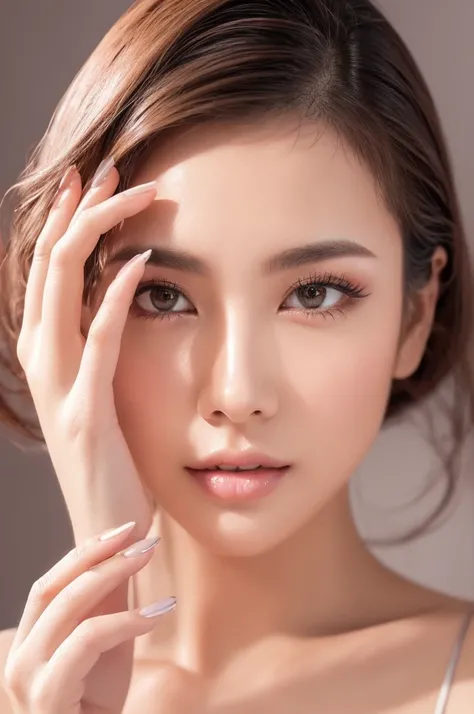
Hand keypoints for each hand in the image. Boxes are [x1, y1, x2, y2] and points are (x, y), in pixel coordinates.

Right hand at [3, 522, 175, 713]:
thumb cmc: (97, 706)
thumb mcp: (105, 649)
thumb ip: (107, 607)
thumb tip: (127, 557)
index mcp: (29, 643)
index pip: (50, 583)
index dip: (86, 551)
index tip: (124, 530)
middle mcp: (20, 657)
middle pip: (53, 586)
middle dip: (99, 553)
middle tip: (142, 537)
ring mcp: (28, 677)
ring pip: (67, 606)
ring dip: (113, 574)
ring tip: (149, 557)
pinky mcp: (48, 694)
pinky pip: (87, 640)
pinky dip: (125, 621)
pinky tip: (157, 613)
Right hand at [16, 163, 156, 545]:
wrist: (106, 529)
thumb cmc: (112, 461)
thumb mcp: (102, 393)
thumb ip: (101, 347)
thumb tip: (122, 297)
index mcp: (46, 353)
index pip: (51, 269)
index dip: (68, 220)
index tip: (96, 180)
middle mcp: (41, 361)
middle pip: (51, 264)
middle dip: (79, 210)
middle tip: (111, 167)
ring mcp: (59, 386)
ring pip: (63, 290)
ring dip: (94, 234)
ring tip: (124, 191)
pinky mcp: (86, 413)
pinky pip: (97, 344)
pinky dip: (114, 299)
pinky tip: (138, 263)